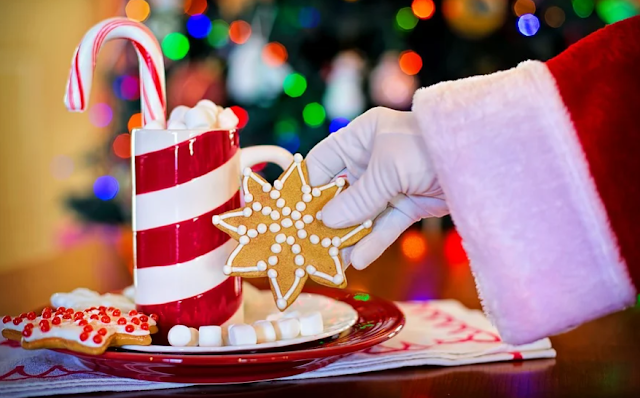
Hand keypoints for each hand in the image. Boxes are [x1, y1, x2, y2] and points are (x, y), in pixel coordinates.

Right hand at [306, 107, 447, 269]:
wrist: (483, 158)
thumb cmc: (429, 147)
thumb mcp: (388, 168)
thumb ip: (358, 198)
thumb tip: (326, 221)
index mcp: (360, 138)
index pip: (322, 163)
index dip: (306, 187)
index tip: (290, 214)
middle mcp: (371, 160)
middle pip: (339, 193)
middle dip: (324, 218)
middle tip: (306, 243)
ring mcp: (390, 184)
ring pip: (360, 214)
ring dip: (346, 237)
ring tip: (329, 261)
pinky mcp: (408, 204)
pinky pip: (384, 225)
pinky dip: (372, 242)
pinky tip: (357, 260)